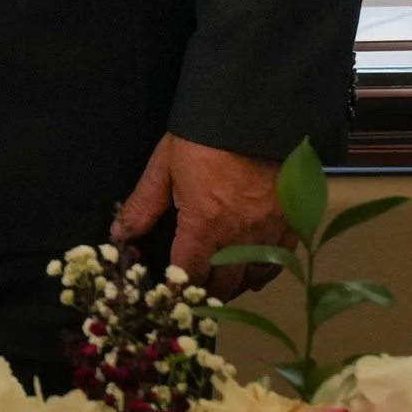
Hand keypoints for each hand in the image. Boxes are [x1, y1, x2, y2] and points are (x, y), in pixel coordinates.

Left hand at [112, 132, 286, 297]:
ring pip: (255, 277)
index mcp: (204, 225)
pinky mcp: (291, 222)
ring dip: (237, 285)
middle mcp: (239, 236)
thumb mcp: (164, 167)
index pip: (189, 272)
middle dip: (207, 291)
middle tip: (195, 291)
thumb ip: (143, 205)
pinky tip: (254, 268)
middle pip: (224, 283)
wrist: (253, 116)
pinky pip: (281, 260)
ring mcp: (269, 231)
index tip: (171, 295)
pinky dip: (265, 270)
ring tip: (222, 283)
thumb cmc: (203, 140)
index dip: (179, 288)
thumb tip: (120, 233)